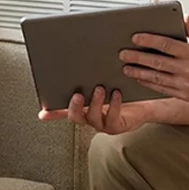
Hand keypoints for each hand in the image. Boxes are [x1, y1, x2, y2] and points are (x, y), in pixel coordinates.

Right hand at [38, 86, 156, 134]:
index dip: (52, 113)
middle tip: (77, 95)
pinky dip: (115, 105)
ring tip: (100, 89)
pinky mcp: (118, 125)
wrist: (145, 103)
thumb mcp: (102, 83)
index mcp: (84, 108)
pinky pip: (114, 118)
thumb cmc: (122, 92)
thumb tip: (73, 64)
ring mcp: (103, 123)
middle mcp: (91, 117)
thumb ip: (86, 77)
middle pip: (76, 117)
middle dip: (75, 107)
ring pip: (94, 117)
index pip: (63, 111)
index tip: (43, 111)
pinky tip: (117, 94)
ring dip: (96, 103)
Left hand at [120, 16, 188, 101]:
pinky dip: (150, 85)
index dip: (149, 40)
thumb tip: (182, 17)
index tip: (135, 37)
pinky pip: (163, 90)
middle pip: (157, 62)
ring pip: (157, 78)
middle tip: (123, 54)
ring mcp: (186, 84)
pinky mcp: (185, 95)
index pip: (166, 45)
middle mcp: (188, 70)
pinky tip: (139, 80)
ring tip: (126, 68)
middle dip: (138, 57)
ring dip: (139, 73)